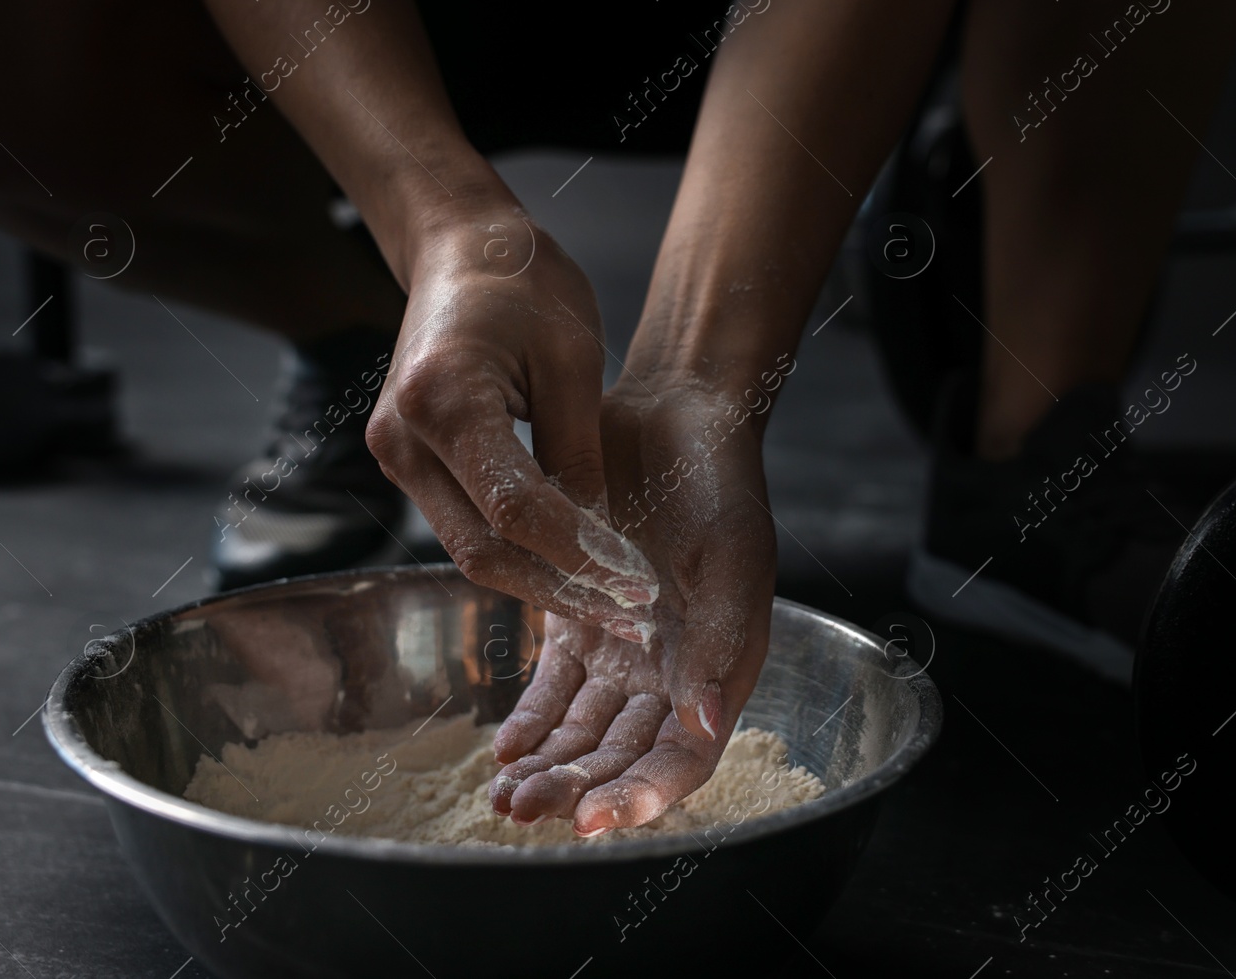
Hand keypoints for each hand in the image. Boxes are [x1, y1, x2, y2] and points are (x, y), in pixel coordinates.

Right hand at [365, 198, 660, 637]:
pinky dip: (518, 553)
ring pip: (470, 550)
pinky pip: (463, 525)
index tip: (637, 580)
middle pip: (482, 550)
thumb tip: (601, 543)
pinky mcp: (406, 460)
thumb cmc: (525, 282)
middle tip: (631, 615)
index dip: (581, 554)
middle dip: (561, 589)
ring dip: (541, 581)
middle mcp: (402, 437)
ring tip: (612, 602)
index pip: (516, 510)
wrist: (463, 247)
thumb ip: (582, 453)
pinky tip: (572, 571)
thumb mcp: (575, 359)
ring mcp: (394, 453)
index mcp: (443, 399)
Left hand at [489, 374, 779, 832]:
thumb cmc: (722, 482)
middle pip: (623, 755)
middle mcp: (670, 671)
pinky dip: (531, 720)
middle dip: (577, 789)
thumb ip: (718, 640)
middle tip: (525, 808)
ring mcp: (621, 647)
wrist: (677, 414)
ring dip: (548, 766)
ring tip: (504, 793)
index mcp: (718, 666)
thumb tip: (702, 722)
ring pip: (583, 731)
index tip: (590, 820)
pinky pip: (552, 687)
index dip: (641, 795)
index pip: (683, 757)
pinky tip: (503, 747)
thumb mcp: (732, 555)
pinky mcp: (577, 616)